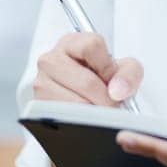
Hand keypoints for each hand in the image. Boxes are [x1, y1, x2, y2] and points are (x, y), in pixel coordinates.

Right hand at [33, 32, 143, 166]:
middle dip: (106, 99)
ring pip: (75, 103)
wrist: (82, 97)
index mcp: (71, 43)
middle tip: (115, 109)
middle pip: (86, 81)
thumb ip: (129, 73)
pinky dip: (80, 123)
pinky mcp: (38, 106)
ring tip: (102, 115)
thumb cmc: (101, 79)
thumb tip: (117, 91)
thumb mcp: (121, 69)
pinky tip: (88, 121)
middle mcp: (51, 59)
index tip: (114, 82)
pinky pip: (63, 118)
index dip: (108, 67)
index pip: (91, 46)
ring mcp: (41, 83)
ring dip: (94, 113)